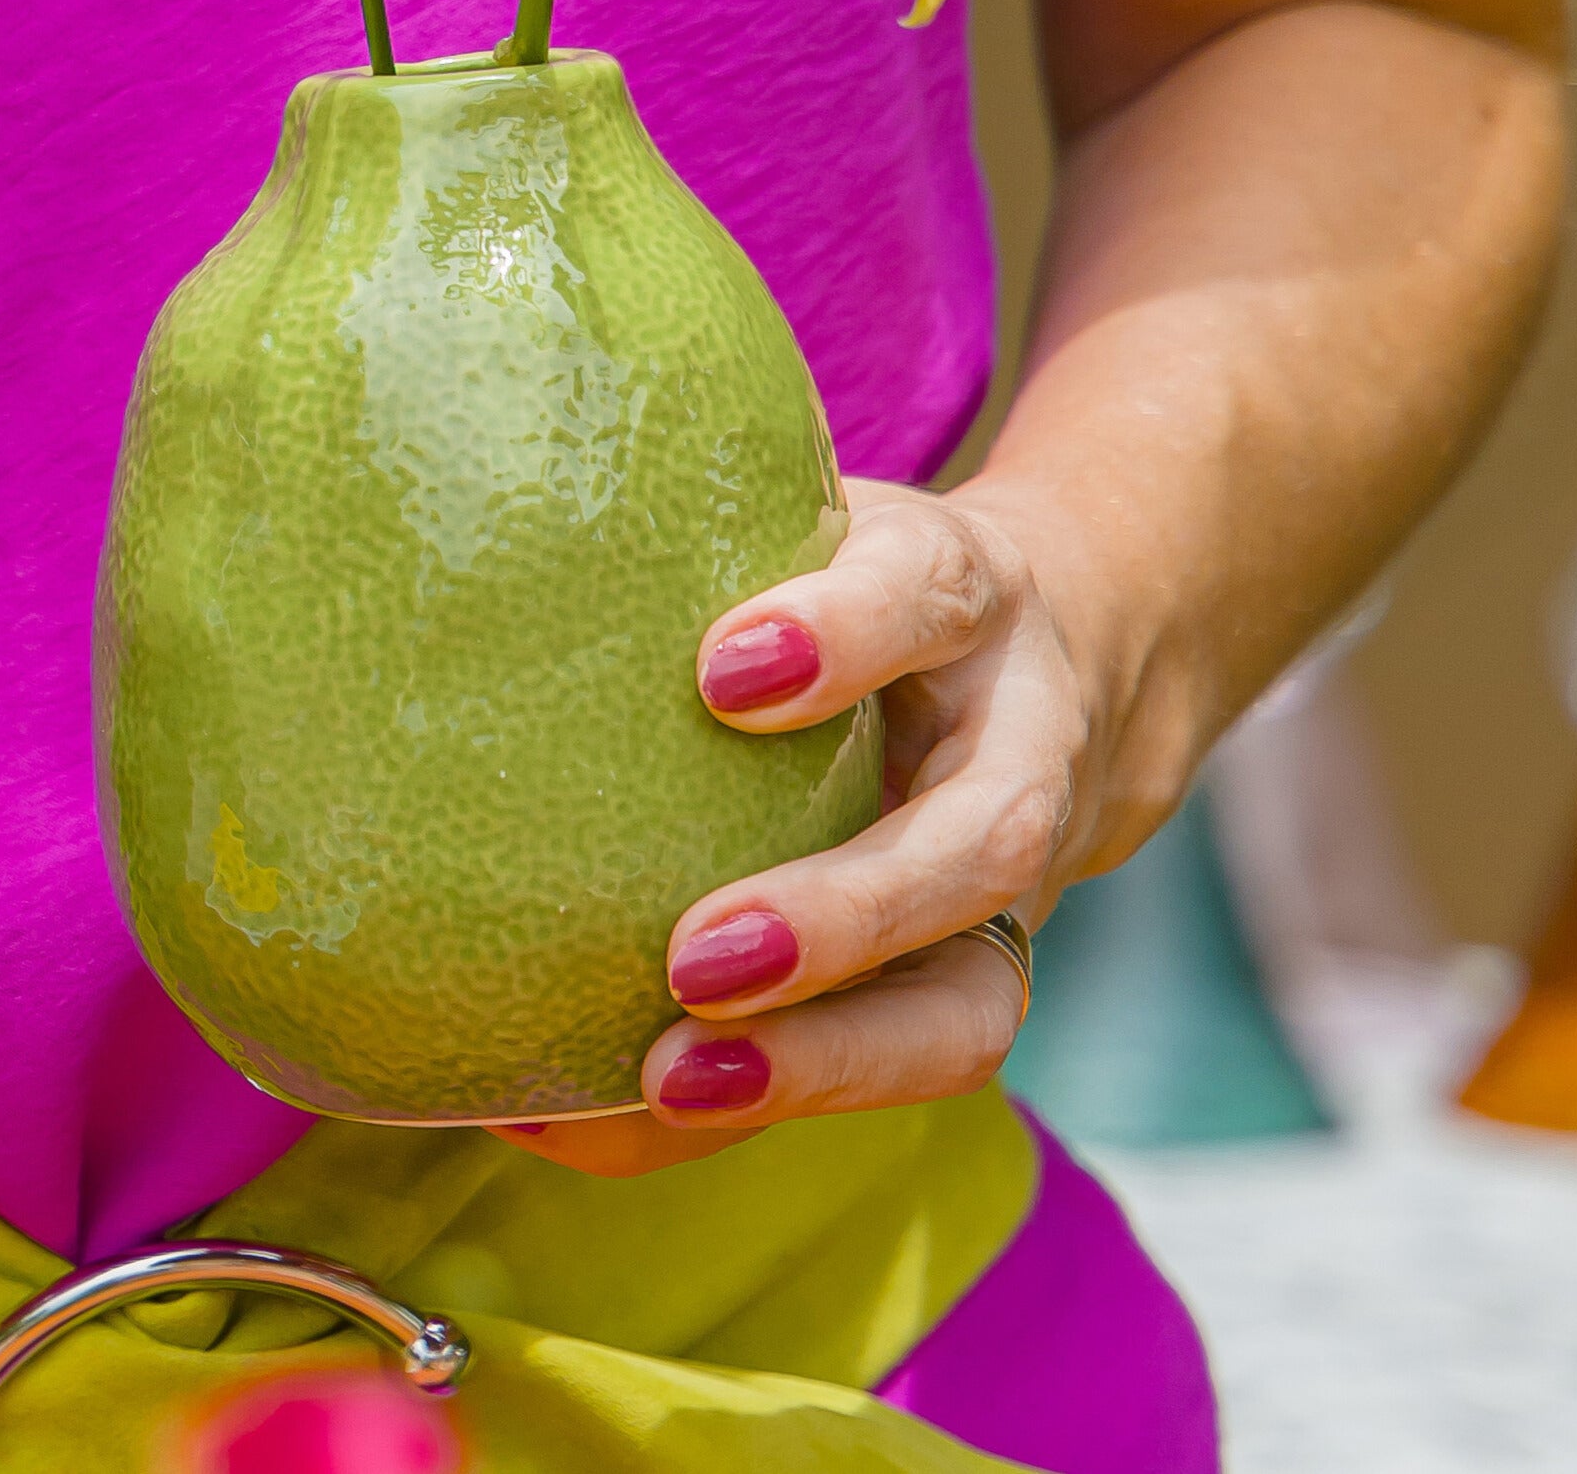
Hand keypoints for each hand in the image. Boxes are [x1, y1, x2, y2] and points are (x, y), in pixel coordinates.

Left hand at [496, 476, 1125, 1178]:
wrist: (1064, 651)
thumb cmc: (876, 574)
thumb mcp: (830, 504)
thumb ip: (719, 499)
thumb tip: (512, 458)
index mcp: (973, 595)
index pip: (926, 593)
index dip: (843, 632)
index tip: (723, 670)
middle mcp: (1020, 744)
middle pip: (981, 842)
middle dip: (847, 915)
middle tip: (696, 956)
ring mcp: (1015, 888)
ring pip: (967, 1005)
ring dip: (823, 1062)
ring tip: (671, 1081)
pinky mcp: (969, 985)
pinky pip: (878, 1072)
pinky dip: (738, 1110)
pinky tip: (587, 1118)